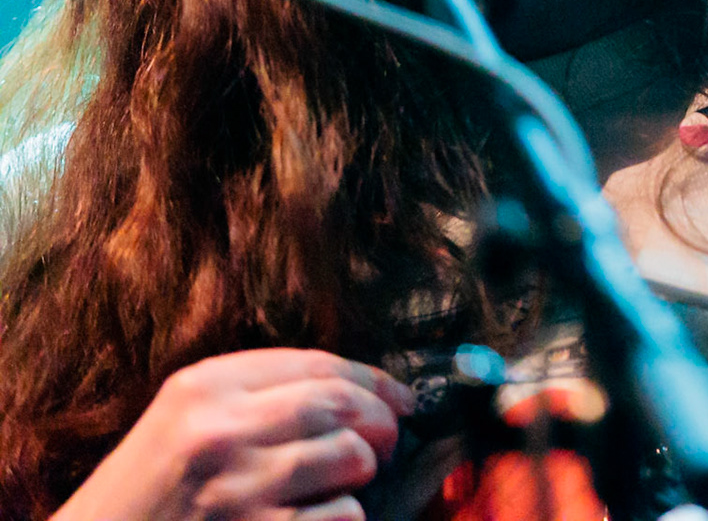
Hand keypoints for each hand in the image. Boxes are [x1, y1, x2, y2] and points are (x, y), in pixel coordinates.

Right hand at [52, 348, 416, 520]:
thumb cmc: (146, 493)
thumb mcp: (182, 419)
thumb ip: (253, 394)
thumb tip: (354, 387)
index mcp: (203, 389)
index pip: (317, 364)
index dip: (373, 378)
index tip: (399, 395)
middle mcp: (221, 433)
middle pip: (341, 404)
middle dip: (380, 420)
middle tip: (387, 438)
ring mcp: (238, 491)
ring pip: (350, 458)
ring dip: (363, 471)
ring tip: (348, 481)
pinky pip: (342, 516)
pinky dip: (346, 516)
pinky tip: (323, 517)